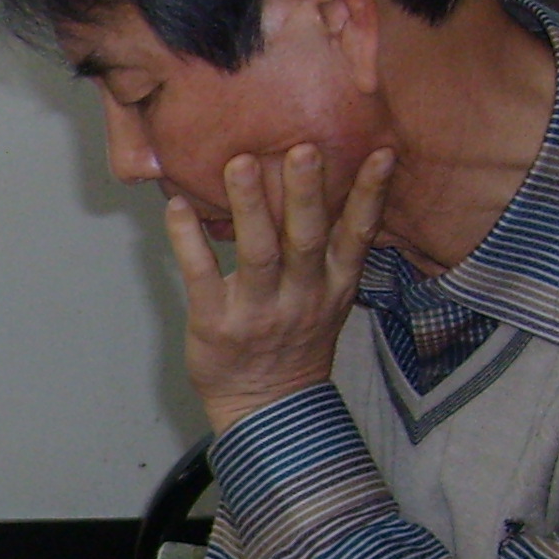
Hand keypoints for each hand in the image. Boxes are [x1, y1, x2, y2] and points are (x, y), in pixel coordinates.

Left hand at [169, 143, 396, 434]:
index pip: (358, 237)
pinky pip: (201, 276)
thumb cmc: (295, 346)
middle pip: (308, 239)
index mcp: (334, 287)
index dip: (371, 196)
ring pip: (258, 253)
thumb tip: (325, 188)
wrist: (266, 410)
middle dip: (307, 193)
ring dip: (249, 206)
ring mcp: (258, 311)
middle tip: (303, 148)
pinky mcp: (215, 323)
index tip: (381, 153)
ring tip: (240, 163)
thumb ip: (328, 253)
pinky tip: (177, 207)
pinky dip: (188, 240)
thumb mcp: (329, 302)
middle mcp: (302, 297)